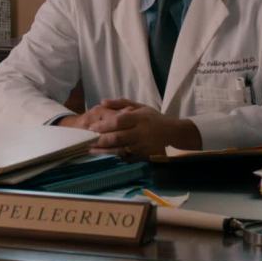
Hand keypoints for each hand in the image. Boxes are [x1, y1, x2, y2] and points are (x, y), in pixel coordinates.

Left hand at [81, 99, 201, 157]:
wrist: (175, 135)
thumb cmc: (154, 119)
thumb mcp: (141, 106)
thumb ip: (121, 103)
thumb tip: (102, 102)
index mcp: (140, 118)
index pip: (119, 121)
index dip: (104, 125)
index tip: (91, 127)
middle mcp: (141, 133)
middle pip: (118, 137)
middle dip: (100, 140)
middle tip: (86, 140)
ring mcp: (143, 146)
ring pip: (120, 150)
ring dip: (104, 151)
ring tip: (90, 150)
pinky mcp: (144, 157)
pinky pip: (126, 158)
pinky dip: (114, 158)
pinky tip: (103, 157)